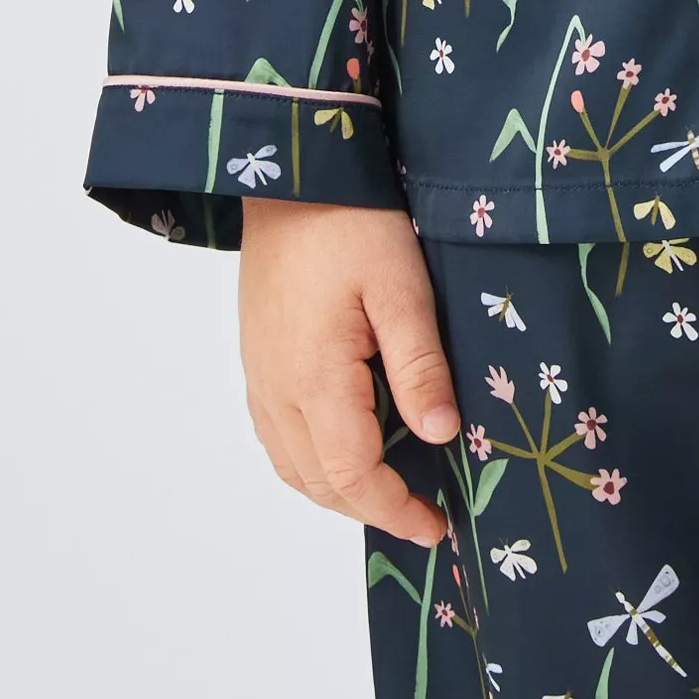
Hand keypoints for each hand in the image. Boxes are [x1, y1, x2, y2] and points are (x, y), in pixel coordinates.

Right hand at [238, 200, 459, 546]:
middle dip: (369, 508)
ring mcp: (260, 375)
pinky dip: (312, 459)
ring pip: (293, 464)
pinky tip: (345, 444)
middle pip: (318, 482)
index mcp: (315, 379)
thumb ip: (419, 365)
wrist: (293, 173)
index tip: (436, 525)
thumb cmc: (353, 220)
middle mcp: (277, 389)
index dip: (394, 510)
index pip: (352, 476)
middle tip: (422, 512)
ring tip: (390, 488)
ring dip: (339, 489)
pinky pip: (278, 434)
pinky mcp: (257, 357)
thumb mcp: (402, 286)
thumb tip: (441, 436)